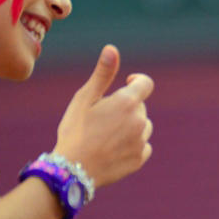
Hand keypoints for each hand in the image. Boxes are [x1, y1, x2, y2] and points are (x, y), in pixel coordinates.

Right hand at [54, 45, 153, 186]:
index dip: (137, 81)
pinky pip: (143, 146)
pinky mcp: (140, 159)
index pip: (146, 84)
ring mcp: (141, 142)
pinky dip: (132, 145)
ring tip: (106, 135)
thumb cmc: (75, 130)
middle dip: (127, 107)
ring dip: (131, 126)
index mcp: (127, 103)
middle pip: (140, 107)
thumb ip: (103, 74)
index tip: (126, 83)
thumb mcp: (85, 98)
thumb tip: (112, 48)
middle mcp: (139, 121)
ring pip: (143, 126)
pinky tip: (113, 149)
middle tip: (102, 118)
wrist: (72, 169)